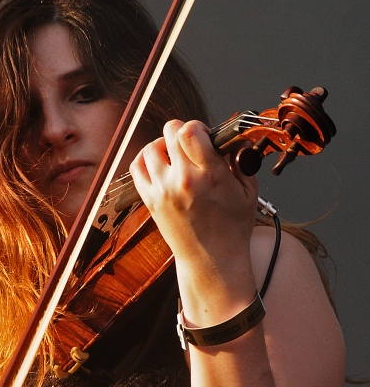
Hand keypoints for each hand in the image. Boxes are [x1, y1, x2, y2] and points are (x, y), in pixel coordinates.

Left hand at [130, 119, 257, 265]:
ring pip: (151, 148)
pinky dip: (146, 159)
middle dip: (182, 132)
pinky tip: (160, 164)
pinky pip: (137, 167)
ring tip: (176, 156)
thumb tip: (234, 139)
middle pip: (169, 133)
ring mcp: (163, 191)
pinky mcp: (150, 201)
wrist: (211, 260)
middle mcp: (183, 181)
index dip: (196, 126)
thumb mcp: (249, 192)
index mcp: (210, 176)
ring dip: (164, 146)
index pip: (189, 131)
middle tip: (191, 146)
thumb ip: (242, 161)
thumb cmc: (233, 228)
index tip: (204, 136)